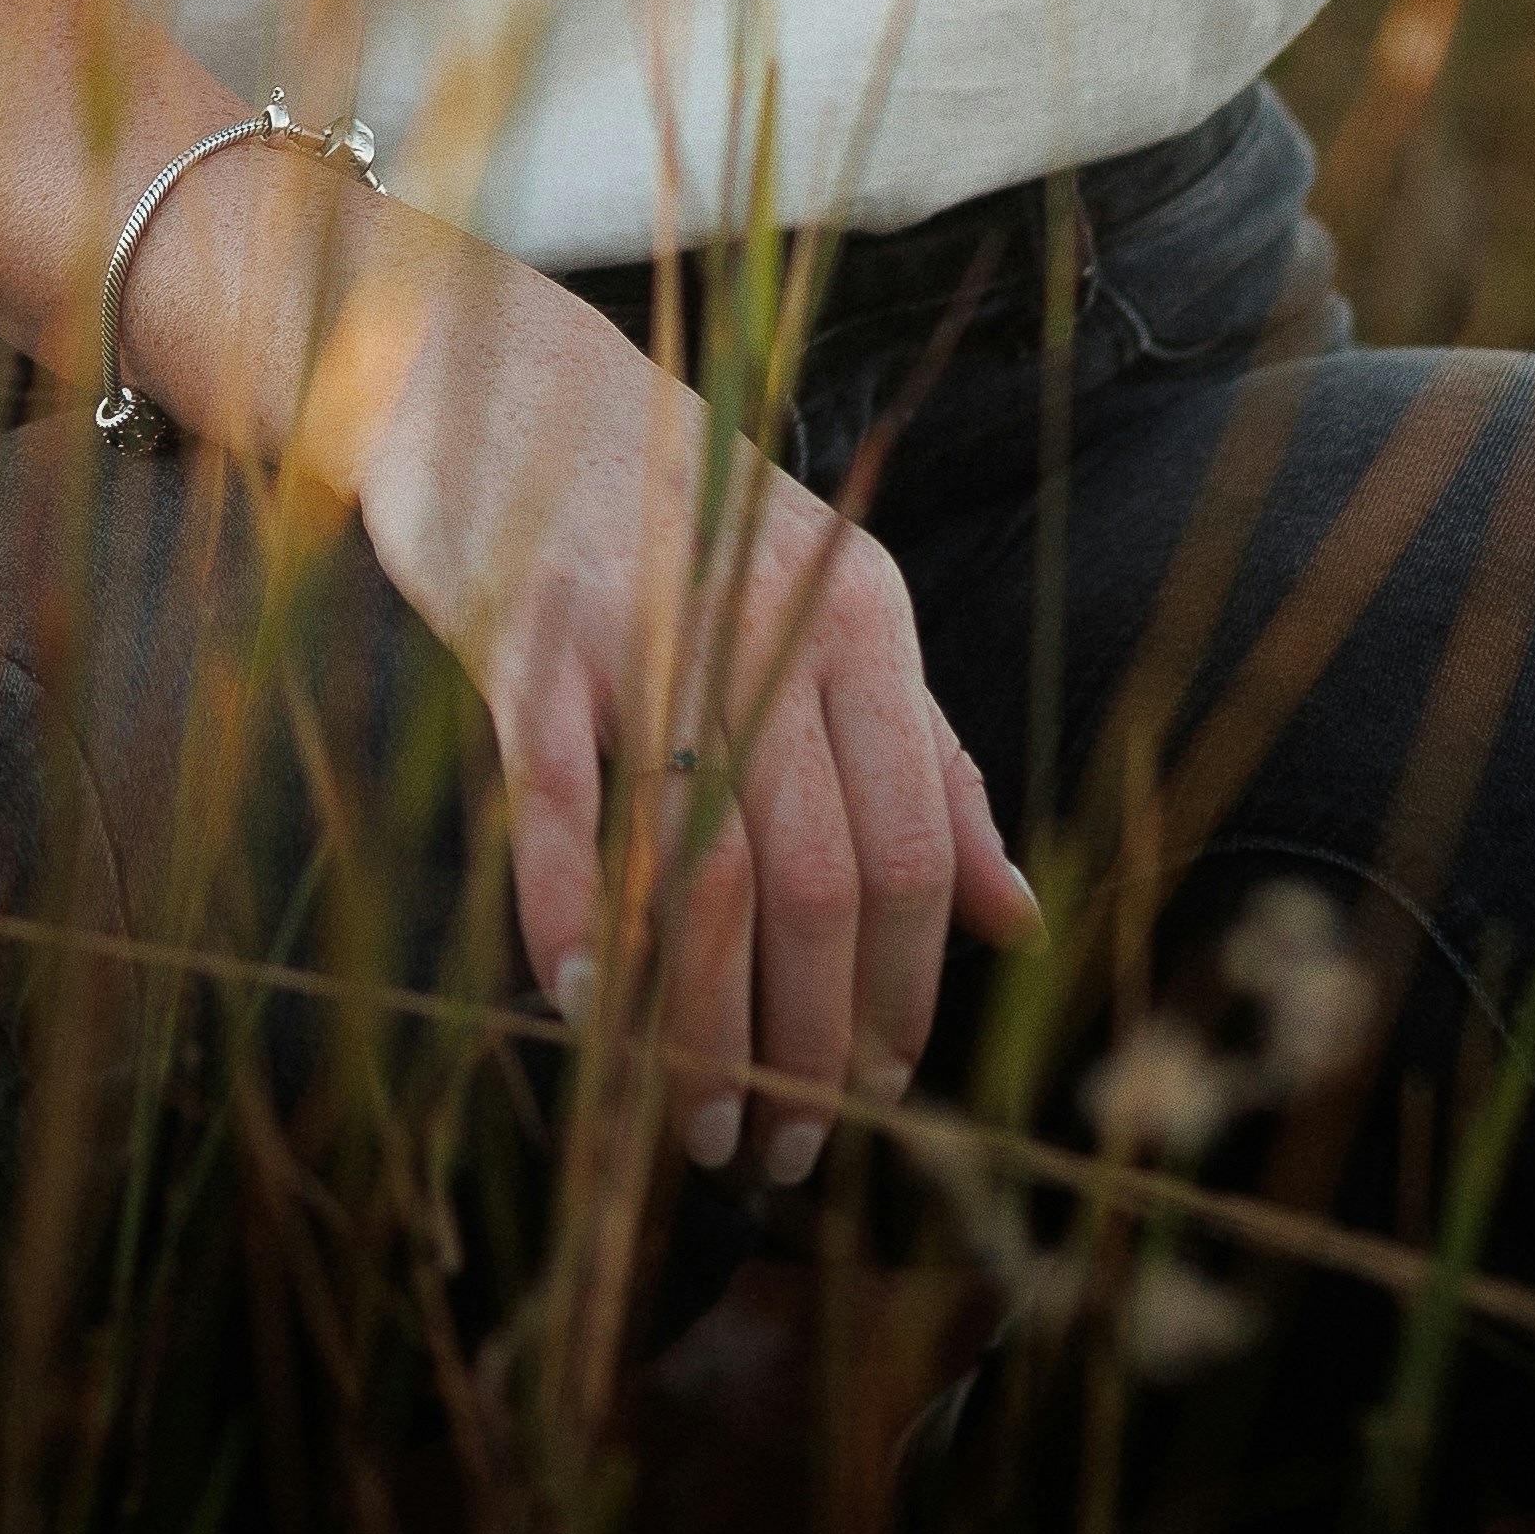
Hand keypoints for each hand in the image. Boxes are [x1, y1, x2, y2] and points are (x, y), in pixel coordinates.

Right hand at [344, 243, 1042, 1179]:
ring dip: (701, 1026)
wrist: (512, 381)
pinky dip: (575, 920)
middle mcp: (769, 622)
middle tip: (775, 1152)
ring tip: (693, 1127)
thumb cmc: (685, 523)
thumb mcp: (831, 613)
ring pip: (702, 867)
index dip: (902, 994)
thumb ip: (927, 763)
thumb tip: (1023, 922)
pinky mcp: (527, 639)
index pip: (917, 846)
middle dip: (805, 1044)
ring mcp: (645, 628)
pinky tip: (582, 1013)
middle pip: (818, 880)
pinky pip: (562, 804)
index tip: (869, 1100)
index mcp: (864, 617)